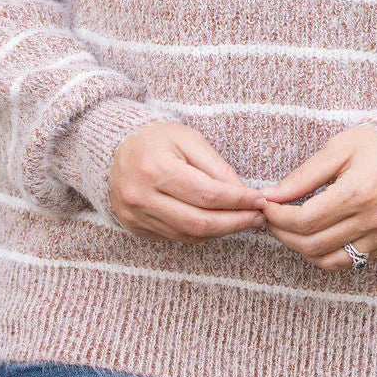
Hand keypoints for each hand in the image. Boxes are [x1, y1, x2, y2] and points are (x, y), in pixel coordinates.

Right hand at [108, 121, 267, 240]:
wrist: (116, 148)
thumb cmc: (157, 139)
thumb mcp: (189, 139)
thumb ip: (217, 167)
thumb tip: (244, 195)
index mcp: (156, 169)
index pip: (207, 194)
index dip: (238, 201)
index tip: (260, 200)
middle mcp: (142, 197)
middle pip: (199, 222)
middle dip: (236, 222)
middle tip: (259, 217)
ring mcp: (136, 216)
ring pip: (189, 234)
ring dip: (222, 231)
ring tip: (244, 220)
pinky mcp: (135, 228)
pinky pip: (176, 237)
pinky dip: (202, 233)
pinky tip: (219, 223)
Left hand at [256, 125, 376, 270]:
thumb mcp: (338, 149)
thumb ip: (303, 176)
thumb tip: (272, 195)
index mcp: (357, 193)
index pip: (305, 220)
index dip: (278, 217)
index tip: (266, 205)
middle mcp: (371, 220)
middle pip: (313, 244)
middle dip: (283, 234)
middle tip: (271, 218)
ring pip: (329, 261)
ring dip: (302, 250)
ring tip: (290, 230)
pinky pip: (350, 263)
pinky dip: (326, 256)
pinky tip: (315, 238)